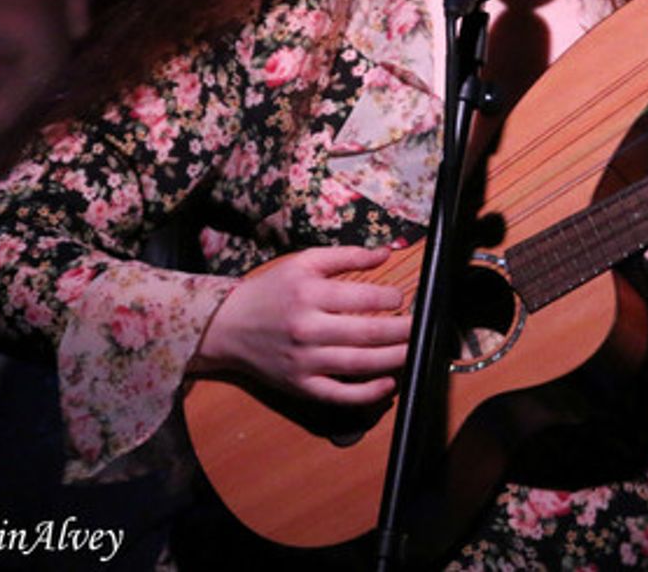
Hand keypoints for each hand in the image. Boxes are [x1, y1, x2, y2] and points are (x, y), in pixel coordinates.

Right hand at [193, 245, 410, 404]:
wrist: (228, 326)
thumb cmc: (270, 291)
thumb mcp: (303, 263)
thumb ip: (346, 256)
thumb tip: (386, 252)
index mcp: (309, 295)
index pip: (362, 298)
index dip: (390, 298)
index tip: (402, 298)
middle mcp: (308, 329)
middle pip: (368, 333)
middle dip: (403, 330)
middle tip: (420, 326)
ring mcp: (304, 362)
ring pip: (360, 364)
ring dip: (395, 359)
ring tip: (413, 350)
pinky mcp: (300, 386)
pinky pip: (339, 394)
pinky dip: (367, 392)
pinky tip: (388, 383)